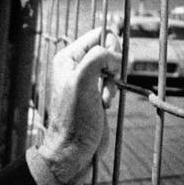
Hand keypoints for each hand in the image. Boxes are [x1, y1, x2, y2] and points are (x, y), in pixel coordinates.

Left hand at [33, 28, 120, 184]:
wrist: (74, 149)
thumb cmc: (74, 119)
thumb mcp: (83, 80)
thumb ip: (98, 57)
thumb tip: (115, 53)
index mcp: (68, 57)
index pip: (99, 35)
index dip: (111, 46)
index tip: (112, 66)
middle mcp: (77, 65)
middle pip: (109, 49)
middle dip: (114, 67)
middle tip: (109, 82)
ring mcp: (87, 80)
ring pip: (114, 67)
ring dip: (114, 83)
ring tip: (104, 100)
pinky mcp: (96, 93)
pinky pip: (113, 82)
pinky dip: (113, 92)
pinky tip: (106, 106)